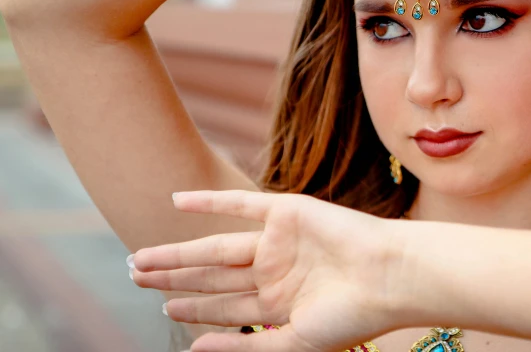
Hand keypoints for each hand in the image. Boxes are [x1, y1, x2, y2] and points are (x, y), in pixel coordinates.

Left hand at [131, 191, 401, 351]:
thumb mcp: (293, 343)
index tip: (161, 308)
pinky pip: (240, 206)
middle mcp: (274, 271)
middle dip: (173, 279)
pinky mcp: (286, 212)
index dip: (191, 308)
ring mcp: (279, 241)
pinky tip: (176, 202)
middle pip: (212, 276)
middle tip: (133, 276)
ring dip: (179, 251)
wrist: (388, 276)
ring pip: (217, 246)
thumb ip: (246, 348)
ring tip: (141, 258)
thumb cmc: (350, 317)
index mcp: (278, 303)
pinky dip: (209, 202)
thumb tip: (195, 351)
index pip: (224, 307)